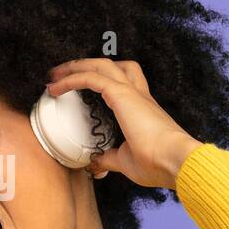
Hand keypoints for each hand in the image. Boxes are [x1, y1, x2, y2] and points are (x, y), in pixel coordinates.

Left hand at [46, 58, 201, 188]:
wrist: (175, 161)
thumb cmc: (158, 164)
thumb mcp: (126, 161)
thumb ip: (110, 157)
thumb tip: (96, 162)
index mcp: (141, 108)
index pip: (122, 83)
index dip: (99, 80)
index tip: (77, 91)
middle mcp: (138, 95)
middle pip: (110, 66)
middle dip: (84, 66)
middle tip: (60, 75)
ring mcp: (131, 93)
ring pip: (100, 65)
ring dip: (75, 66)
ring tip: (54, 75)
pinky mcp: (122, 96)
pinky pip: (90, 78)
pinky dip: (71, 79)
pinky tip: (55, 87)